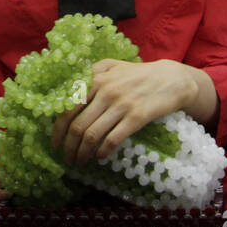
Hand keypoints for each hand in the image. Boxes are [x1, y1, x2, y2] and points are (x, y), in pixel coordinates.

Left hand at [51, 59, 195, 166]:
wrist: (171, 79)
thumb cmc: (138, 74)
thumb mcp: (113, 65)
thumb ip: (90, 72)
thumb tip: (66, 89)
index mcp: (95, 78)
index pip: (67, 108)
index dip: (58, 130)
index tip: (55, 144)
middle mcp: (105, 91)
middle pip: (77, 126)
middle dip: (68, 147)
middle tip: (67, 158)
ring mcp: (121, 104)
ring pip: (92, 135)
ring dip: (82, 153)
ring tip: (80, 161)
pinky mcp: (136, 117)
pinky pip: (112, 139)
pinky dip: (102, 152)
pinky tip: (100, 157)